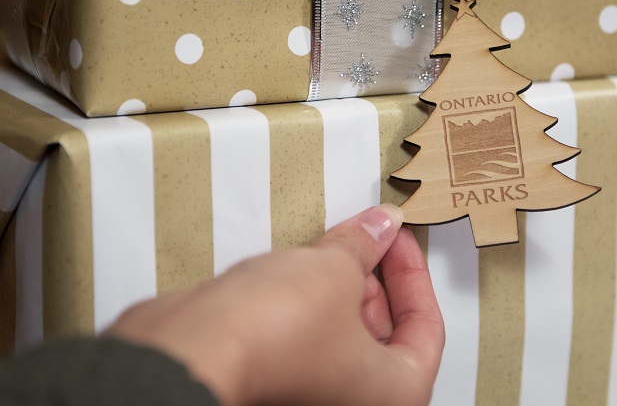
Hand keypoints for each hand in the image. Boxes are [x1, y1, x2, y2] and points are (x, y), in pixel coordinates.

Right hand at [106, 205, 444, 405]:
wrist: (191, 350)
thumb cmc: (270, 336)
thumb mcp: (336, 271)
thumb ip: (366, 246)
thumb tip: (380, 228)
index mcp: (393, 393)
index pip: (425, 329)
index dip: (413, 274)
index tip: (398, 239)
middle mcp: (355, 403)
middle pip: (383, 333)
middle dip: (374, 278)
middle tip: (367, 235)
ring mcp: (311, 394)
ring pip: (340, 334)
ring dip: (338, 286)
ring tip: (332, 244)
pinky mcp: (274, 379)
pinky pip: (303, 336)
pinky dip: (306, 302)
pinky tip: (296, 266)